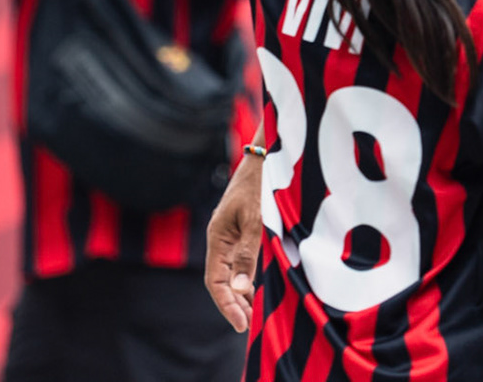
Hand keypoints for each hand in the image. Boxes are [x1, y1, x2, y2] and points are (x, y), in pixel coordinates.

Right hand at [205, 152, 263, 332]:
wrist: (268, 155)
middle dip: (233, 304)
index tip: (241, 325)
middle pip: (221, 280)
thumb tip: (238, 289)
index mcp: (217, 237)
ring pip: (231, 273)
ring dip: (241, 294)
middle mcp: (221, 238)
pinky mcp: (243, 231)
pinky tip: (259, 290)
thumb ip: (247, 254)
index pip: (214, 281)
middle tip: (249, 327)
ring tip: (255, 315)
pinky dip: (248, 279)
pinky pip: (241, 262)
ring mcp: (231, 235)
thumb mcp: (255, 221)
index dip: (226, 305)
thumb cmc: (260, 185)